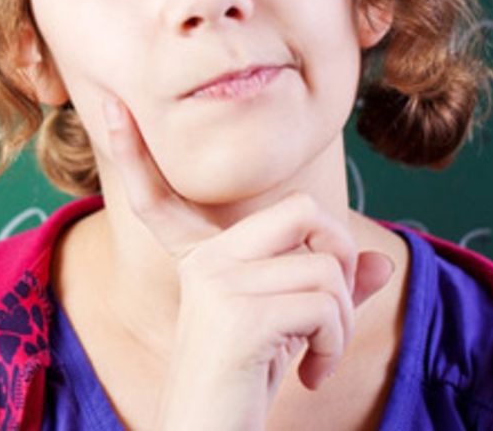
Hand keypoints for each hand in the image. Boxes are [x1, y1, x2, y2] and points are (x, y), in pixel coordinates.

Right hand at [99, 95, 394, 430]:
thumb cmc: (245, 388)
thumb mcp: (291, 329)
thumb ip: (330, 291)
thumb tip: (383, 262)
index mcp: (201, 260)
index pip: (164, 198)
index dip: (133, 153)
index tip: (109, 105)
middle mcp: (204, 263)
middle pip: (303, 212)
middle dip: (341, 257)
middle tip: (330, 313)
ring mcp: (218, 284)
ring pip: (327, 270)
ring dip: (340, 325)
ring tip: (314, 359)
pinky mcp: (240, 315)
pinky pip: (325, 305)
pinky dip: (334, 344)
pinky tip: (308, 373)